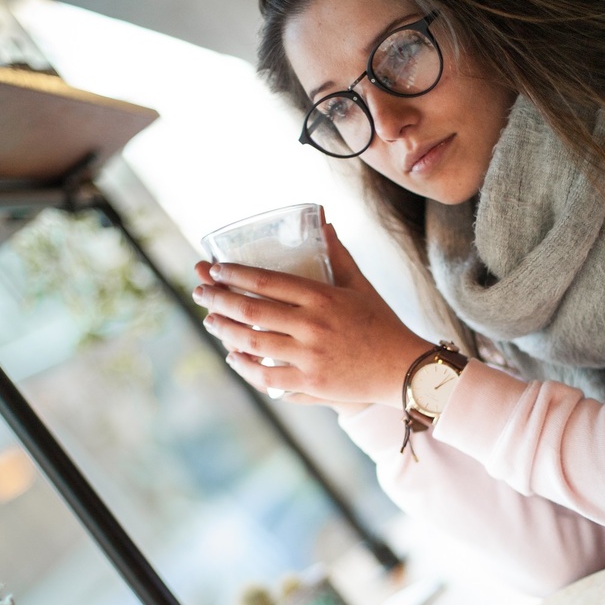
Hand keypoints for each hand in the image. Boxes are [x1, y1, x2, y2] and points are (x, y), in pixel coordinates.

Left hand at [192, 220, 431, 407]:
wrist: (404, 369)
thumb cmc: (382, 324)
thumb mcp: (360, 285)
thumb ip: (338, 254)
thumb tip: (324, 221)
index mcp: (323, 298)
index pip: (267, 281)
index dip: (235, 274)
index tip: (215, 268)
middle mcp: (312, 326)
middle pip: (251, 311)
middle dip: (218, 299)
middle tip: (200, 291)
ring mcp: (309, 357)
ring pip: (252, 343)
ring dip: (224, 330)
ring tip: (209, 320)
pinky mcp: (310, 383)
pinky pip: (266, 377)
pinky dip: (244, 366)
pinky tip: (233, 355)